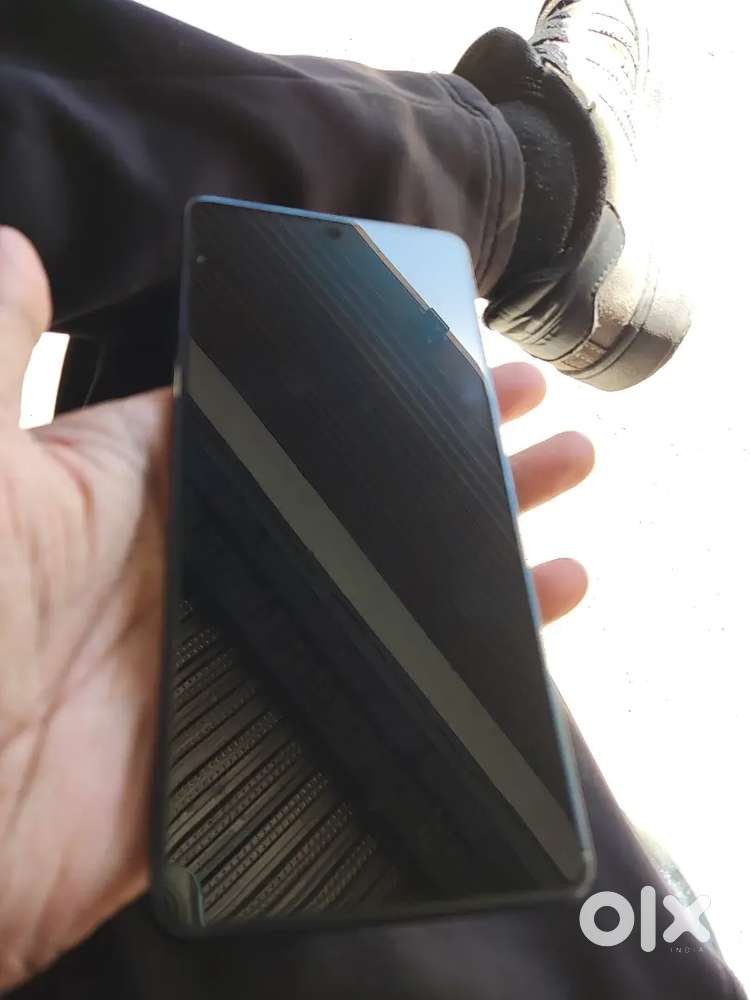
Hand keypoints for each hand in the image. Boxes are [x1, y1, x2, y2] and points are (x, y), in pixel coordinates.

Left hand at [0, 229, 592, 987]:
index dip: (373, 378)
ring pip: (394, 582)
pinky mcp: (272, 734)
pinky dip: (465, 659)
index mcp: (150, 485)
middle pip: (364, 490)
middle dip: (457, 450)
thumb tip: (15, 247)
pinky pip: (393, 688)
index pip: (287, 411)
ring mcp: (249, 648)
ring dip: (480, 541)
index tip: (455, 347)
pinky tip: (536, 623)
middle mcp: (211, 559)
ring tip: (564, 493)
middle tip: (542, 420)